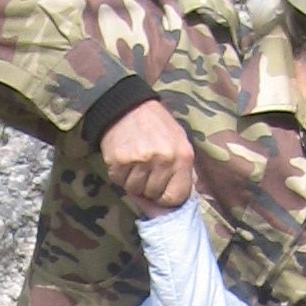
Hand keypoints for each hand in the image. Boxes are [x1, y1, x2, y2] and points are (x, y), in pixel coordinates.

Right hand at [101, 98, 193, 212]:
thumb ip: (184, 168)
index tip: (162, 190)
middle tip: (146, 170)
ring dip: (134, 182)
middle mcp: (163, 160)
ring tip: (135, 164)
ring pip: (136, 190)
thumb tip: (185, 194)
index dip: (167, 197)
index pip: (176, 197)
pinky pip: (120, 182)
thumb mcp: (180, 142)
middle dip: (149, 187)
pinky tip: (125, 161)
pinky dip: (121, 175)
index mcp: (182, 157)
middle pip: (154, 194)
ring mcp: (140, 161)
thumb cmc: (157, 126)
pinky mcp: (120, 162)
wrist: (128, 108)